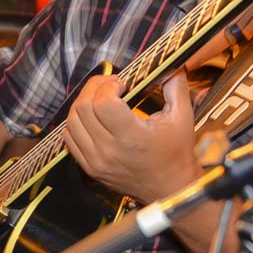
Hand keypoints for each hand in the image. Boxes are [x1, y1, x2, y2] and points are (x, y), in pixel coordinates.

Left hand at [63, 70, 200, 202]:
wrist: (170, 189)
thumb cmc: (177, 153)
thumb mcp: (183, 117)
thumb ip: (175, 86)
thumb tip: (170, 62)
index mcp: (132, 137)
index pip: (103, 103)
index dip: (109, 85)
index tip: (123, 84)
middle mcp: (109, 151)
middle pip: (83, 108)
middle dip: (95, 88)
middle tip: (110, 84)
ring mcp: (96, 162)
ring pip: (71, 122)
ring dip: (83, 103)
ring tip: (100, 98)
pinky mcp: (90, 169)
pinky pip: (70, 139)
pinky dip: (77, 123)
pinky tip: (93, 118)